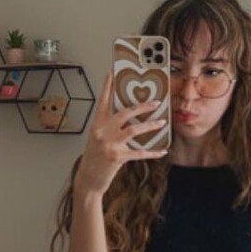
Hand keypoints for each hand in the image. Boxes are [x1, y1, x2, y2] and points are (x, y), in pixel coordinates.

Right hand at [74, 67, 168, 196]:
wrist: (87, 179)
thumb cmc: (93, 158)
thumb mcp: (97, 138)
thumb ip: (108, 126)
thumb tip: (127, 116)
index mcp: (97, 124)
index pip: (103, 100)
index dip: (108, 86)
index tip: (113, 72)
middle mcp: (103, 132)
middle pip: (125, 112)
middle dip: (143, 106)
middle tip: (156, 101)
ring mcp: (110, 145)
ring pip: (134, 130)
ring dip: (151, 125)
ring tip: (162, 122)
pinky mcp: (117, 157)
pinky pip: (140, 152)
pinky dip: (153, 152)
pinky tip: (162, 151)